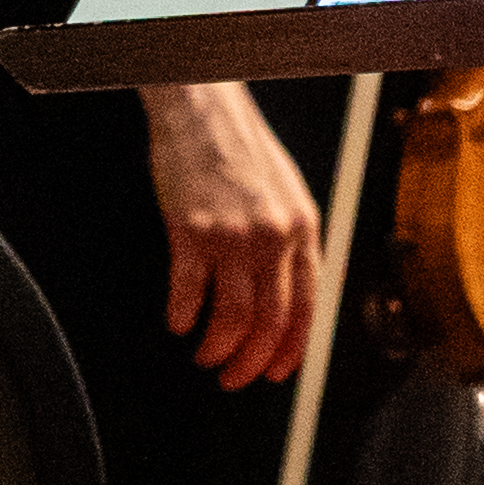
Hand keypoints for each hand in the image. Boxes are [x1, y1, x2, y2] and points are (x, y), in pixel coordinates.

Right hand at [142, 81, 320, 387]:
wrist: (202, 107)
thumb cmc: (238, 146)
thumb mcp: (286, 192)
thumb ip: (291, 241)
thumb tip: (285, 292)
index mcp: (303, 229)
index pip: (306, 309)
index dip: (290, 350)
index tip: (276, 371)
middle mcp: (272, 237)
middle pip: (268, 321)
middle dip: (251, 362)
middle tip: (234, 377)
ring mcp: (231, 235)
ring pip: (231, 317)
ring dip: (217, 348)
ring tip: (205, 356)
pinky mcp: (189, 229)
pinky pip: (187, 290)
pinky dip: (181, 315)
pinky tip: (177, 322)